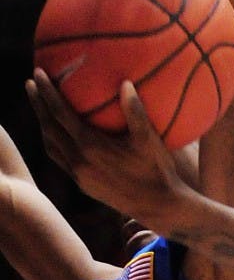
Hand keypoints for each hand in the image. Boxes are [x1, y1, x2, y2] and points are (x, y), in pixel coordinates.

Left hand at [26, 69, 187, 227]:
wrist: (157, 206)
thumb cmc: (156, 170)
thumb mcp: (148, 140)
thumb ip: (135, 111)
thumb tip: (126, 83)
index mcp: (91, 146)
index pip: (60, 113)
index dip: (47, 92)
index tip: (38, 73)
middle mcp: (79, 161)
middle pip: (48, 127)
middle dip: (37, 104)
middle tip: (30, 83)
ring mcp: (79, 175)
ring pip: (50, 145)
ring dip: (42, 124)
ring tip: (40, 107)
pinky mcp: (83, 185)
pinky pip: (59, 160)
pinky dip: (51, 143)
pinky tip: (57, 136)